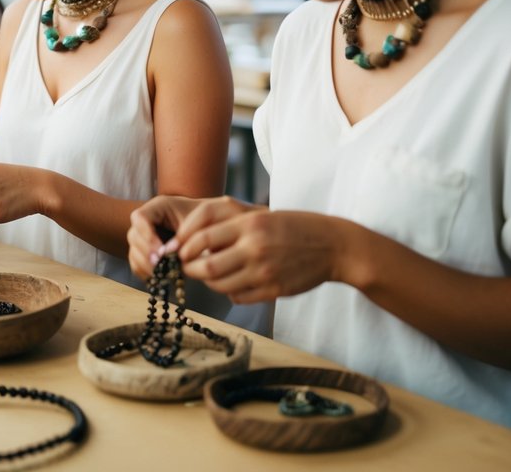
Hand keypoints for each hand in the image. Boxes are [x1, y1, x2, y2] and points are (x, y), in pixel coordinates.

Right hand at [127, 195, 208, 278]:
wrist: (211, 230)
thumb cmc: (206, 222)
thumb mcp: (197, 224)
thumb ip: (183, 236)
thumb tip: (169, 254)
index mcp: (157, 207)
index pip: (140, 218)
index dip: (147, 235)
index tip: (161, 252)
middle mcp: (146, 221)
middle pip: (134, 236)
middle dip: (146, 253)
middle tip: (160, 266)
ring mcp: (143, 238)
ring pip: (133, 252)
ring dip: (146, 265)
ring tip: (163, 274)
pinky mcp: (146, 254)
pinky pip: (137, 265)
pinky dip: (147, 273)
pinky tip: (161, 277)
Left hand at [163, 203, 346, 303]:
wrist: (333, 246)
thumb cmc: (293, 227)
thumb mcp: (260, 215)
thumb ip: (229, 224)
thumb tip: (190, 239)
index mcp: (249, 223)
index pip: (201, 236)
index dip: (183, 246)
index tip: (177, 249)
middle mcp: (254, 246)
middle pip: (204, 265)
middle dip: (189, 268)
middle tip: (186, 267)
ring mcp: (263, 271)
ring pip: (219, 284)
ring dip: (208, 281)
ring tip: (211, 274)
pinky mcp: (272, 290)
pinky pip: (237, 296)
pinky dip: (230, 292)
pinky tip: (234, 283)